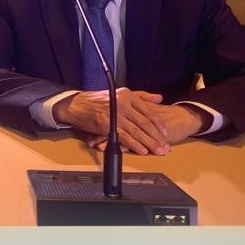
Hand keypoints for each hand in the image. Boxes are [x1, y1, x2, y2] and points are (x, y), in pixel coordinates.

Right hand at [53, 88, 204, 155]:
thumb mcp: (121, 93)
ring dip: (149, 143)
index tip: (165, 133)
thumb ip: (141, 96)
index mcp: (128, 96)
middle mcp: (123, 104)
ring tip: (158, 151)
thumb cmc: (98, 100)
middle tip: (165, 146)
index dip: (158, 124)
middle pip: (144, 123)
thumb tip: (159, 98)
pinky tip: (142, 150)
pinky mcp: (107, 125)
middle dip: (157, 136)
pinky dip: (134, 145)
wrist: (78, 105)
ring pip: (136, 131)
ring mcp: (115, 115)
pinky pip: (124, 137)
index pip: (148, 111)